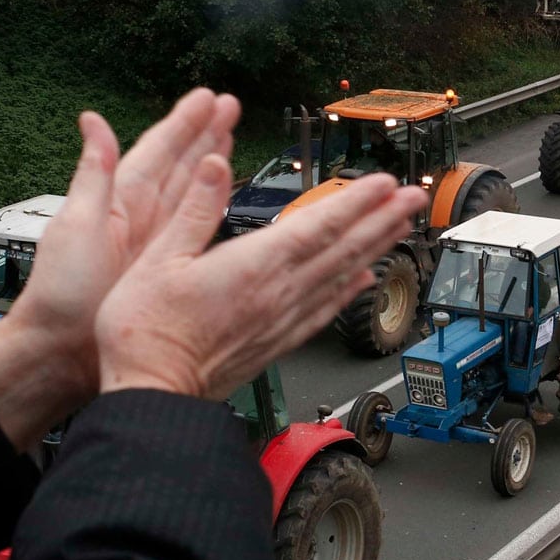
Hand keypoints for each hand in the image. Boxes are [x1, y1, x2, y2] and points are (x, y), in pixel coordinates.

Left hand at [0, 90, 238, 447]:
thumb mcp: (75, 227)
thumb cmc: (62, 295)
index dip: (183, 123)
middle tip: (230, 106)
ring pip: (193, 190)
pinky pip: (200, 225)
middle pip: (181, 165)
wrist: (65, 352)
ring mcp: (156, 240)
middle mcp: (140, 216)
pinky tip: (227, 193)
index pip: (157, 151)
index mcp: (118, 201)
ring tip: (232, 135)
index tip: (208, 98)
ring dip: (213, 161)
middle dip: (206, 133)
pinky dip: (215, 204)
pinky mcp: (168, 265)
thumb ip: (92, 175)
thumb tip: (92, 123)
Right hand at [95, 154, 427, 399]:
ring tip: (401, 226)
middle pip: (343, 248)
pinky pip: (325, 310)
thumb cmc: (145, 332)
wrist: (152, 394)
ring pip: (342, 276)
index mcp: (252, 266)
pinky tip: (365, 279)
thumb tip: (216, 164)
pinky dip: (350, 291)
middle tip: (415, 197)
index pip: (318, 225)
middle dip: (382, 219)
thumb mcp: (157, 256)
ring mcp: (282, 319)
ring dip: (376, 247)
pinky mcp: (278, 341)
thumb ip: (194, 208)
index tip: (384, 182)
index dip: (356, 201)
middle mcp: (278, 293)